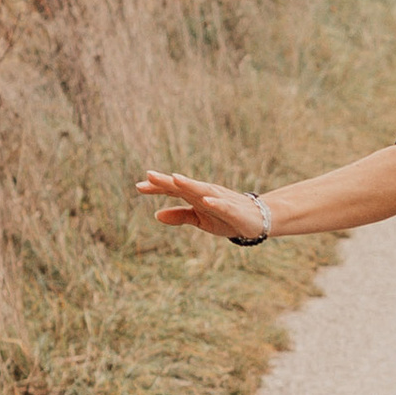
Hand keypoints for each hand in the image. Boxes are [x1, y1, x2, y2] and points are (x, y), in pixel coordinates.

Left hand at [137, 171, 267, 241]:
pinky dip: (215, 202)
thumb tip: (156, 214)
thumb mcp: (199, 219)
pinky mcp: (233, 209)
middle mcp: (206, 193)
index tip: (139, 186)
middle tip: (149, 175)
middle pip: (184, 186)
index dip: (157, 187)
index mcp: (196, 196)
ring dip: (189, 184)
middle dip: (168, 181)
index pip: (174, 189)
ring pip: (202, 190)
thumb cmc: (225, 217)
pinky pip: (223, 205)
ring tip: (175, 179)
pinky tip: (206, 200)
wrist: (257, 219)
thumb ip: (179, 216)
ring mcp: (220, 199)